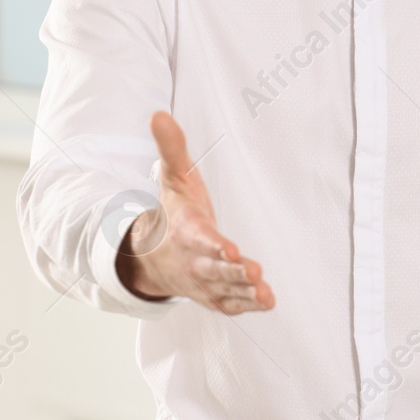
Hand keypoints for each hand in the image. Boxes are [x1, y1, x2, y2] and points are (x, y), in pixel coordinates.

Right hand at [114, 110, 274, 314]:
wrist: (152, 255)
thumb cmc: (173, 212)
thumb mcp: (174, 177)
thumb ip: (171, 148)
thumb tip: (158, 114)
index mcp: (186, 231)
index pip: (201, 239)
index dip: (215, 245)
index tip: (231, 249)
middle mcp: (193, 260)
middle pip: (214, 269)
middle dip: (234, 273)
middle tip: (255, 272)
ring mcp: (202, 281)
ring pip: (224, 289)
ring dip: (244, 292)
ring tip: (266, 293)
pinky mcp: (212, 295)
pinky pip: (228, 304)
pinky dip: (245, 305)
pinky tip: (267, 302)